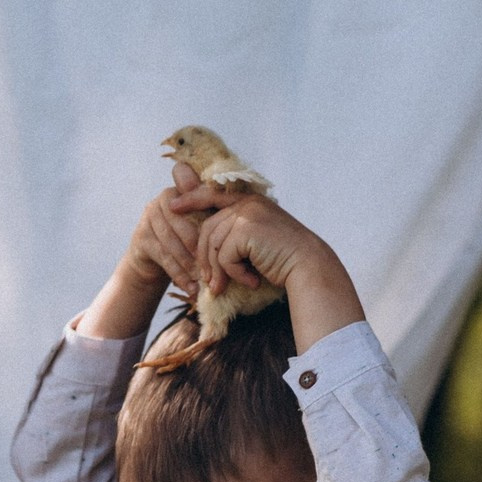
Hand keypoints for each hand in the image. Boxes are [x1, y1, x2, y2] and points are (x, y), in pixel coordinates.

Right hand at [122, 172, 206, 298]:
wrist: (154, 259)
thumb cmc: (189, 237)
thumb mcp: (204, 222)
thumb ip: (217, 213)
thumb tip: (239, 215)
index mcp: (183, 188)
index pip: (192, 188)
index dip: (202, 201)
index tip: (218, 222)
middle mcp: (164, 198)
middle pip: (183, 221)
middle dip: (199, 245)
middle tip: (216, 264)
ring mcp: (149, 217)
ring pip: (173, 242)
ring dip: (190, 264)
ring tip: (205, 280)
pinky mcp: (141, 238)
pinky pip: (164, 258)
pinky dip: (179, 275)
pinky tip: (191, 288)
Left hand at [190, 193, 366, 351]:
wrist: (308, 266)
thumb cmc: (283, 259)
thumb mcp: (256, 239)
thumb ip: (234, 233)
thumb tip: (204, 245)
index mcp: (249, 201)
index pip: (211, 194)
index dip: (191, 199)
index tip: (173, 207)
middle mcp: (247, 203)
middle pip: (207, 228)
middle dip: (204, 258)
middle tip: (210, 282)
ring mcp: (246, 214)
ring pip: (212, 244)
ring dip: (218, 271)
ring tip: (224, 287)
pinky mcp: (246, 230)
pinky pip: (224, 256)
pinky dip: (234, 274)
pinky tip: (250, 280)